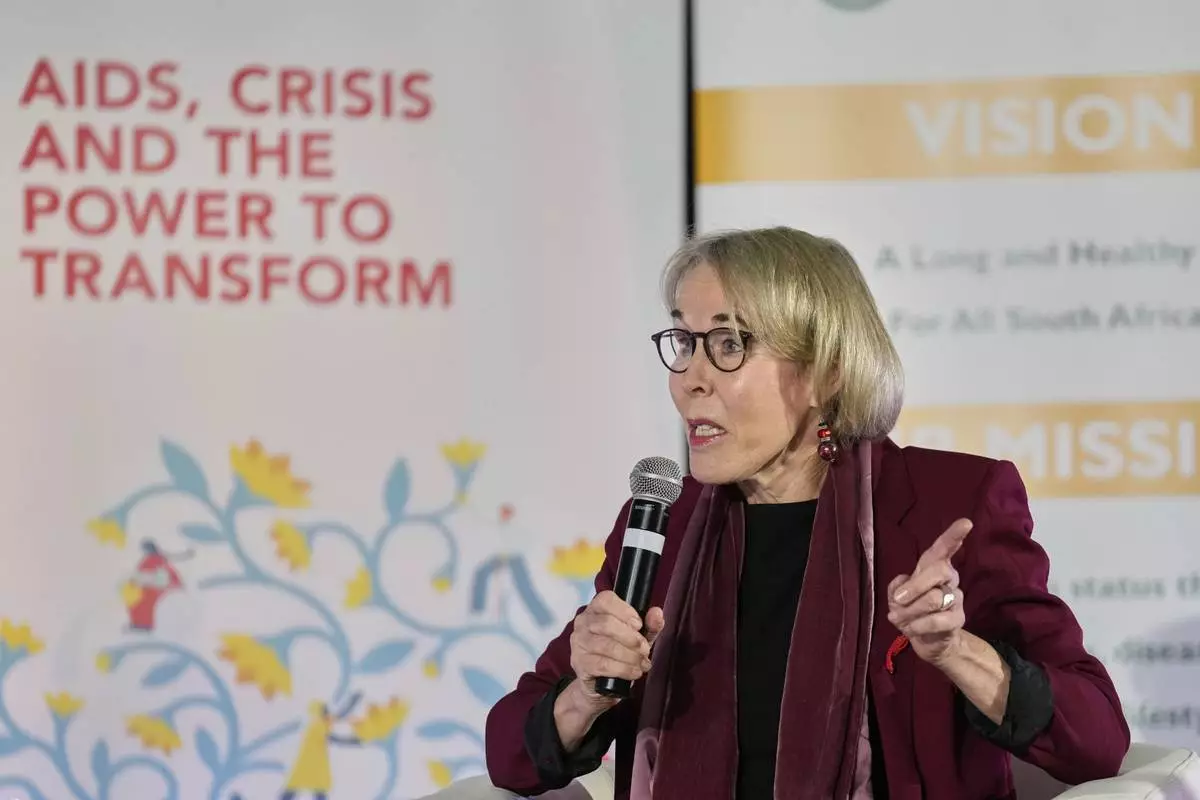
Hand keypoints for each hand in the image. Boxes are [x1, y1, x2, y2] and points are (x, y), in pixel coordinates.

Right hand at [567, 590, 664, 709]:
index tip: (639, 625)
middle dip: (631, 638)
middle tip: (645, 650)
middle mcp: (583, 622)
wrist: (602, 683)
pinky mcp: (580, 663)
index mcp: (596, 609)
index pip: (606, 600)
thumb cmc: (620, 653)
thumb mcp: (638, 637)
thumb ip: (649, 624)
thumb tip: (656, 613)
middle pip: (607, 623)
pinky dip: (623, 669)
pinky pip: (603, 664)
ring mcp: (579, 643)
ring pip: (606, 645)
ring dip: (630, 656)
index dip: (625, 611)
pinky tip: (634, 672)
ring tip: (642, 663)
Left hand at [887, 518, 971, 666]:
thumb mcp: (897, 597)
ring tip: (898, 618)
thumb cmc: (912, 611)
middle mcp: (950, 579)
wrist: (929, 641)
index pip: (944, 548)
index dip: (953, 535)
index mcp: (934, 567)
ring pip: (933, 598)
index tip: (966, 522)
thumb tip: (903, 588)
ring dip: (909, 611)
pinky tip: (909, 629)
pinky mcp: (957, 619)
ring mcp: (956, 599)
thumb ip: (897, 588)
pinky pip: (936, 620)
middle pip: (938, 571)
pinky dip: (917, 625)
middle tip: (898, 600)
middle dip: (914, 586)